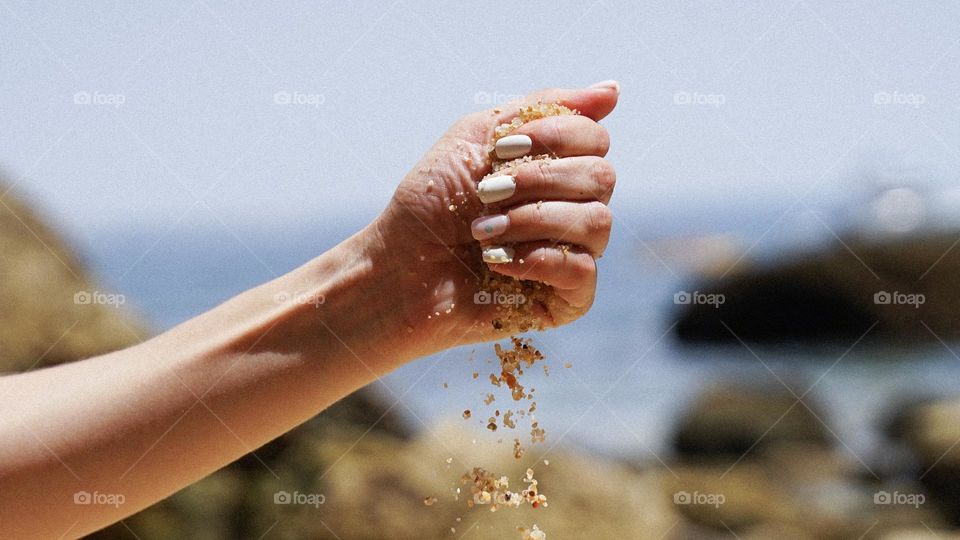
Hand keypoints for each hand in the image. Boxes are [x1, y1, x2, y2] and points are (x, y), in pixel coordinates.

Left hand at [371, 83, 619, 352]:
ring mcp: (573, 255)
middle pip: (602, 178)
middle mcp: (573, 210)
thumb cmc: (430, 204)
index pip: (595, 140)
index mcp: (556, 170)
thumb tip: (614, 89)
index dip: (555, 136)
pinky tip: (496, 261)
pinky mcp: (567, 300)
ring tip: (481, 231)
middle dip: (538, 179)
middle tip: (486, 193)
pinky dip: (537, 260)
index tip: (501, 150)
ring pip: (598, 223)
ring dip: (531, 220)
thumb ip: (543, 108)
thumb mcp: (478, 137)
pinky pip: (583, 272)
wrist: (396, 269)